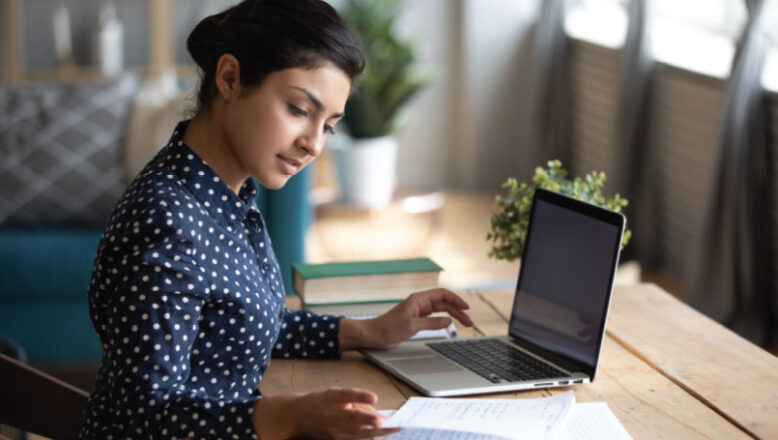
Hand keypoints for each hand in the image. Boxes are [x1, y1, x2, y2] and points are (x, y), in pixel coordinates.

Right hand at [253, 388, 400, 438]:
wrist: (297, 416)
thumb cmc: (321, 402)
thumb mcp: (335, 395)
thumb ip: (357, 401)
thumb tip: (380, 414)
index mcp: (329, 397)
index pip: (345, 395)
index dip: (359, 396)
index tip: (374, 397)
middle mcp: (329, 414)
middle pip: (351, 418)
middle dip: (367, 420)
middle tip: (382, 421)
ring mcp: (331, 430)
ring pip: (355, 433)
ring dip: (374, 432)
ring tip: (392, 429)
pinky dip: (367, 438)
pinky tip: (380, 435)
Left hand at [340, 288, 473, 349]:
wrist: (374, 335)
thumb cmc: (388, 328)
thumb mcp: (412, 326)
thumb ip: (432, 323)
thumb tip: (448, 321)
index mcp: (418, 300)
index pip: (442, 295)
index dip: (456, 300)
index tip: (466, 308)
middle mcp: (419, 303)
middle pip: (444, 303)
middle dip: (458, 310)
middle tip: (469, 321)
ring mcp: (418, 311)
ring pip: (440, 310)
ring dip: (453, 316)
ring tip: (464, 324)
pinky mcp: (417, 320)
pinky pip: (434, 317)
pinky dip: (444, 320)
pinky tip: (450, 325)